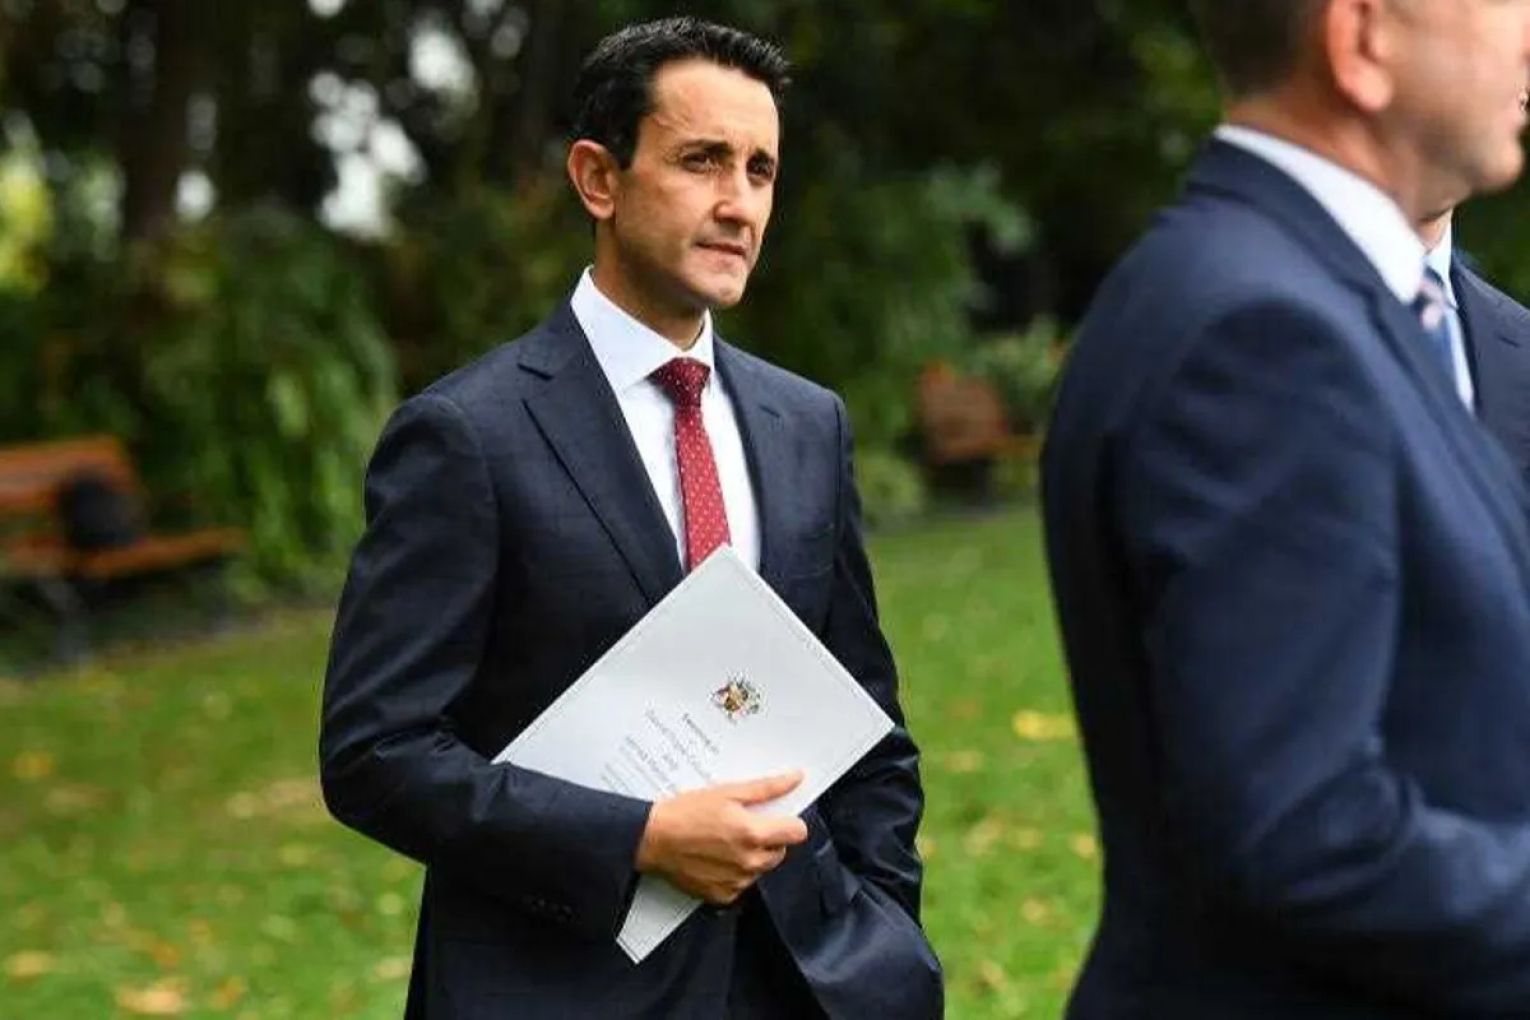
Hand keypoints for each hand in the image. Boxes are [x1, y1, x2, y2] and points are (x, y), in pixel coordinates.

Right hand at [634, 771, 808, 904]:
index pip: (798, 833)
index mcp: (753, 834)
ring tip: (724, 841)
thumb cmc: (685, 813)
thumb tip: (795, 779)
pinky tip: (715, 858)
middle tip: (742, 826)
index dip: (788, 822)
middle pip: (780, 851)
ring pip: (761, 868)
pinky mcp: (722, 896)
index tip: (777, 818)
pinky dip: (734, 873)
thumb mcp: (727, 792)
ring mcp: (736, 882)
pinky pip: (741, 884)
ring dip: (751, 856)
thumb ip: (766, 788)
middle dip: (768, 839)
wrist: (652, 839)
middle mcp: (749, 862)